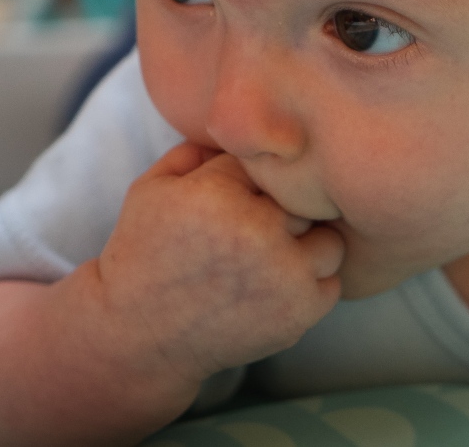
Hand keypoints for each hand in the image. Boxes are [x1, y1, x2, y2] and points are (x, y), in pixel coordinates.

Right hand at [76, 143, 345, 381]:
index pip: (265, 163)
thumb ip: (196, 150)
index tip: (235, 200)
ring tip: (272, 258)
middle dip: (284, 209)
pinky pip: (331, 283)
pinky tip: (277, 285)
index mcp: (218, 193)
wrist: (137, 334)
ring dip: (306, 246)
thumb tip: (243, 133)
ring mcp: (283, 276)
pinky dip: (310, 284)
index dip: (251, 181)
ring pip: (329, 241)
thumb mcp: (151, 189)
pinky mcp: (298, 313)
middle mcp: (257, 232)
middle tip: (256, 229)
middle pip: (306, 197)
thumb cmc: (142, 255)